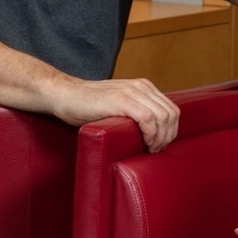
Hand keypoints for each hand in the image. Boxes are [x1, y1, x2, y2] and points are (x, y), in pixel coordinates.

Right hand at [49, 77, 179, 152]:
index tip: (159, 146)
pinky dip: (151, 134)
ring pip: (163, 116)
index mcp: (143, 87)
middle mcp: (141, 86)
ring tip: (149, 149)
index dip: (171, 131)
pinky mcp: (120, 100)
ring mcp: (131, 91)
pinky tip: (144, 143)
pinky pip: (148, 118)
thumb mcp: (119, 104)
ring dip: (161, 137)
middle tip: (155, 150)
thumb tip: (152, 131)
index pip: (172, 109)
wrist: (65, 95)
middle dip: (168, 136)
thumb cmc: (89, 106)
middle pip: (171, 114)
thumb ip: (135, 109)